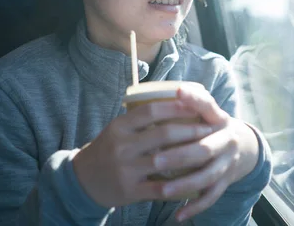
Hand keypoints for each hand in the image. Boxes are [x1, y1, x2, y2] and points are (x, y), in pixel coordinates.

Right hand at [72, 100, 213, 207]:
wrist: (84, 180)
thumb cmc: (108, 149)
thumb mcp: (118, 129)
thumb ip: (140, 119)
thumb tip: (175, 102)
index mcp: (119, 126)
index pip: (151, 110)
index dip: (175, 107)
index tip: (195, 106)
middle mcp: (121, 146)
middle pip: (163, 134)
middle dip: (190, 130)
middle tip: (209, 128)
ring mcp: (126, 169)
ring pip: (164, 160)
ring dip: (189, 154)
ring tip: (206, 150)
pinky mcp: (130, 191)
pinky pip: (160, 187)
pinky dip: (178, 183)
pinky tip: (193, 177)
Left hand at [150, 84, 259, 221]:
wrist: (244, 146)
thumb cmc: (214, 126)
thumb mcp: (209, 111)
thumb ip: (194, 102)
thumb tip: (170, 90)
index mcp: (219, 119)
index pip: (208, 106)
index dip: (194, 100)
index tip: (178, 92)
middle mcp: (226, 140)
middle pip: (204, 149)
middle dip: (180, 155)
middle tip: (156, 159)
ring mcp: (227, 163)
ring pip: (207, 177)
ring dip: (185, 184)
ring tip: (163, 191)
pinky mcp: (225, 182)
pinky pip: (211, 197)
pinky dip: (195, 207)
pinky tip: (178, 214)